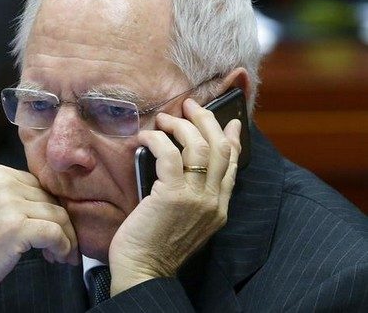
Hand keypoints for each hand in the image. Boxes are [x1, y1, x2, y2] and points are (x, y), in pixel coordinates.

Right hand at [0, 164, 79, 311]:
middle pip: (52, 200)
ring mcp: (8, 203)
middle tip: (61, 249)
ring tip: (60, 256)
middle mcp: (2, 182)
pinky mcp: (16, 227)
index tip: (54, 232)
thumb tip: (63, 205)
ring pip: (59, 216)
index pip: (41, 186)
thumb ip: (21, 197)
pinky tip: (57, 258)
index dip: (51, 211)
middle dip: (62, 226)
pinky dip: (63, 248)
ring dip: (66, 239)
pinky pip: (55, 234)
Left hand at [108, 98, 241, 294]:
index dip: (233, 139)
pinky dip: (158, 140)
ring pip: (199, 146)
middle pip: (220, 148)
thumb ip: (194, 196)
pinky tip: (146, 137)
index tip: (230, 121)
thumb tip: (184, 165)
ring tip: (165, 118)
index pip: (233, 165)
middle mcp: (213, 201)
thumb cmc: (156, 246)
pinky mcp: (172, 194)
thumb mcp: (186, 221)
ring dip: (181, 125)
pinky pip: (169, 154)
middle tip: (190, 105)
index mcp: (219, 208)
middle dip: (207, 120)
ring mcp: (196, 198)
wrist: (144, 271)